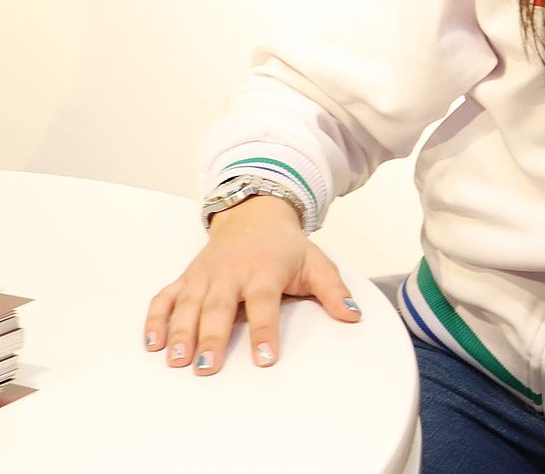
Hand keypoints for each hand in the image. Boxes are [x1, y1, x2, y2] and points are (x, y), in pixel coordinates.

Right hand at [143, 195, 360, 374]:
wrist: (254, 214)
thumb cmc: (285, 247)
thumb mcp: (315, 262)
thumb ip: (333, 290)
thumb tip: (353, 315)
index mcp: (264, 271)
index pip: (264, 303)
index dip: (265, 331)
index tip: (265, 359)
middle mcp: (230, 273)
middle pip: (218, 307)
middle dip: (210, 338)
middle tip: (206, 368)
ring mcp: (204, 276)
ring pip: (188, 305)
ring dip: (180, 333)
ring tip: (176, 361)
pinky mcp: (186, 278)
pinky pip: (165, 298)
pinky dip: (156, 318)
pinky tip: (152, 343)